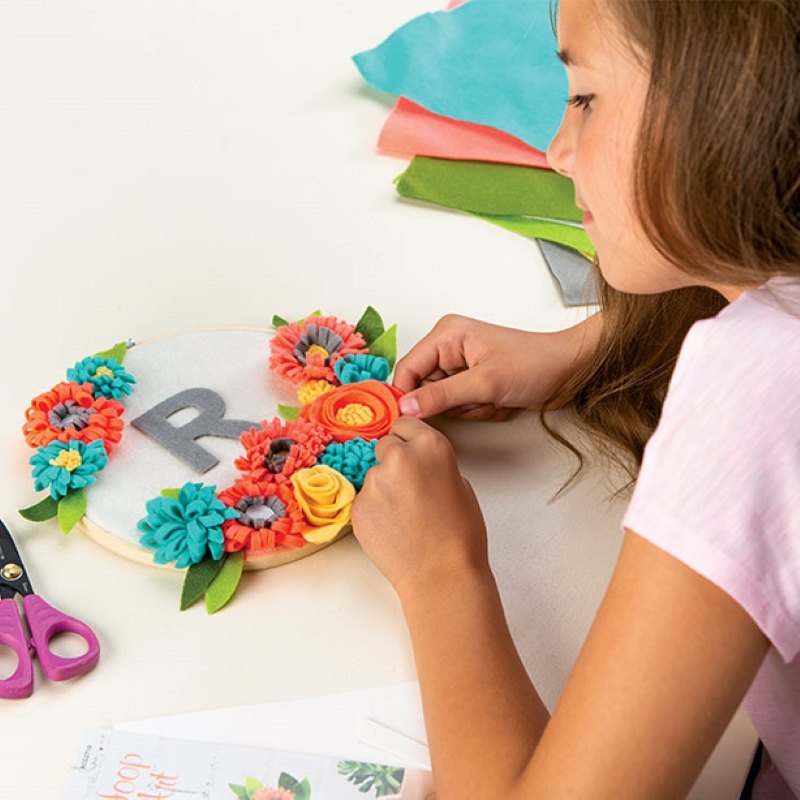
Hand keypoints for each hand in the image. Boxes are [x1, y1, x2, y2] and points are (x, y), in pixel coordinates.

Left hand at [350, 416, 488, 596]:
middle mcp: (399, 457)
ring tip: (404, 515)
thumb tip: (417, 461)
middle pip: (385, 445)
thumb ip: (433, 464)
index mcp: (431, 446)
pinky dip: (374, 509)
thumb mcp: (460, 484)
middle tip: (409, 488)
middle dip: (393, 461)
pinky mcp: (358, 506)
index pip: (405, 422)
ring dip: (383, 487)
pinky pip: (364, 498)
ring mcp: (374, 481)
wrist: (441, 575)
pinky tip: (392, 527)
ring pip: (373, 474)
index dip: (408, 439)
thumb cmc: (460, 535)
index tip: (410, 451)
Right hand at [394, 313, 600, 420]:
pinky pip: (458, 405)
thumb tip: (406, 407)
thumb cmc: (534, 364)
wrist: (568, 371)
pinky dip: (476, 410)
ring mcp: (459, 365)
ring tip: (492, 398)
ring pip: (441, 401)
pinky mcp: (470, 380)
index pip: (407, 369)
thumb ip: (441, 396)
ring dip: (467, 408)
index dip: (405, 396)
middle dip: (451, 403)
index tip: (407, 420)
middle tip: (477, 399)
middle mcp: (448, 346)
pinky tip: (496, 402)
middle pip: (423, 388)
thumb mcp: (485, 383)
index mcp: (446, 335)